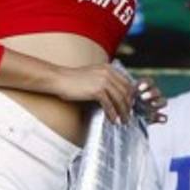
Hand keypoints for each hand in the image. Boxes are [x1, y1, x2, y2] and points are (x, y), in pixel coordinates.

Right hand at [50, 65, 165, 123]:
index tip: (131, 105)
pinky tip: (113, 120)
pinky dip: (112, 114)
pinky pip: (109, 104)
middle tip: (129, 115)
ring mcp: (103, 81)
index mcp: (108, 68)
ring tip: (124, 120)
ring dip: (123, 111)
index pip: (126, 83)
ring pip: (119, 99)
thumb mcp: (93, 75)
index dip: (130, 96)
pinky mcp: (96, 90)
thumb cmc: (73, 80)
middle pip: (125, 91)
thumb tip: (114, 94)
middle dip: (129, 105)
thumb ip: (104, 81)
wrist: (59, 79)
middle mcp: (108, 73)